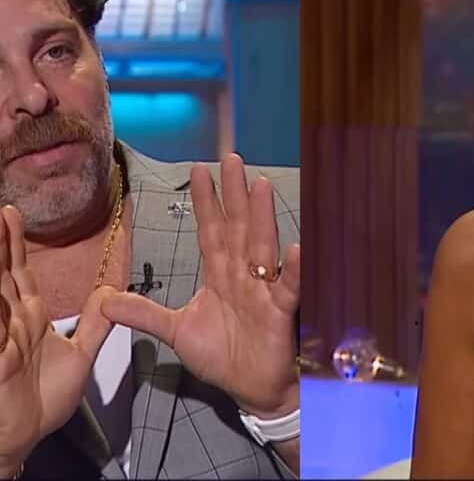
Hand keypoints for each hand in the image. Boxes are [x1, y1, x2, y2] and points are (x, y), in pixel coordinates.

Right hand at [0, 206, 114, 471]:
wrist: (26, 438)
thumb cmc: (43, 400)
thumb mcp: (80, 355)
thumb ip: (95, 323)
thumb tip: (110, 290)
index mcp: (27, 317)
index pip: (18, 272)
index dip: (12, 244)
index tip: (11, 214)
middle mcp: (8, 321)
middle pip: (1, 275)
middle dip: (0, 244)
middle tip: (1, 211)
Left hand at [102, 154, 299, 416]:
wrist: (250, 388)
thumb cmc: (221, 355)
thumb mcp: (177, 332)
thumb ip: (145, 314)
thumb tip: (104, 301)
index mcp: (219, 272)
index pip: (210, 229)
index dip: (205, 202)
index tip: (199, 170)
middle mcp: (241, 273)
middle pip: (236, 227)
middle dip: (233, 194)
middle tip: (231, 159)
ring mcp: (263, 289)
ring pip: (261, 247)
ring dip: (260, 218)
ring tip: (259, 186)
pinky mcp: (280, 311)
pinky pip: (288, 288)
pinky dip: (292, 270)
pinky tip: (295, 249)